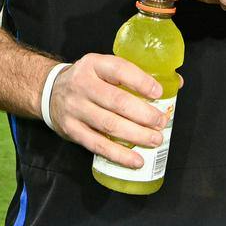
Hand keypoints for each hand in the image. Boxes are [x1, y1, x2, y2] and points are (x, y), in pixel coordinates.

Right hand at [46, 53, 165, 169]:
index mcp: (93, 64)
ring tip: (155, 140)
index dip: (140, 82)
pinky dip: (119, 155)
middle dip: (143, 114)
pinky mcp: (72, 131)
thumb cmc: (88, 80)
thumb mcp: (105, 68)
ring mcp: (75, 109)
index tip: (158, 93)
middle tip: (161, 122)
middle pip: (116, 102)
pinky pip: (98, 146)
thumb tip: (175, 83)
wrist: (50, 92)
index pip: (119, 70)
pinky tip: (136, 160)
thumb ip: (136, 74)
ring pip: (109, 125)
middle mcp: (82, 85)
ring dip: (136, 135)